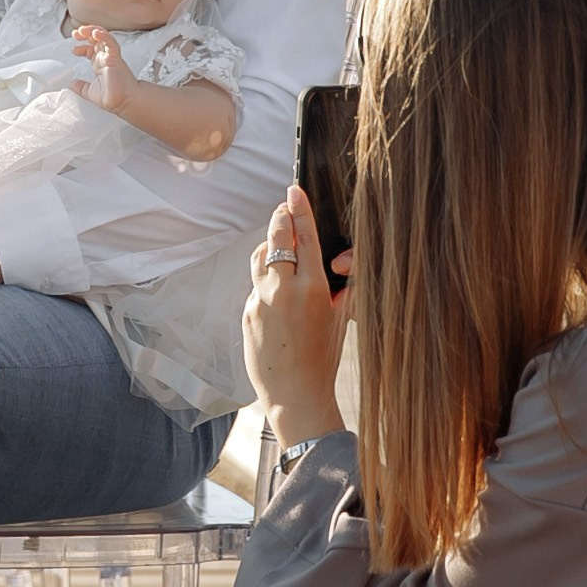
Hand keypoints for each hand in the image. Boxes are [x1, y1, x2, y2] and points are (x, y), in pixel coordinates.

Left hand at [72, 23, 136, 115]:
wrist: (123, 103)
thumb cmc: (113, 98)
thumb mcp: (90, 92)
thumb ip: (81, 87)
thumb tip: (72, 84)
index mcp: (100, 64)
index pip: (91, 49)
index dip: (82, 47)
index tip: (73, 50)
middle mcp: (106, 58)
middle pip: (96, 39)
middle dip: (85, 33)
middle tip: (75, 34)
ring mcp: (111, 56)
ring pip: (103, 36)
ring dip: (93, 30)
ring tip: (83, 30)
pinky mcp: (116, 57)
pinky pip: (111, 42)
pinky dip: (104, 35)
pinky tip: (95, 33)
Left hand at [243, 184, 349, 445]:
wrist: (294, 395)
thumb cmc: (323, 359)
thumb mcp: (340, 320)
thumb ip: (339, 288)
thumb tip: (334, 263)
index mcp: (313, 289)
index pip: (304, 237)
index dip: (298, 210)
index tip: (294, 191)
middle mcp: (283, 290)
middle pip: (276, 237)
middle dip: (280, 219)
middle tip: (284, 209)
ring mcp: (260, 301)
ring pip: (260, 258)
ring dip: (270, 246)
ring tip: (280, 247)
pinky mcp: (246, 313)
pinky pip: (255, 286)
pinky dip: (265, 281)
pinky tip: (276, 293)